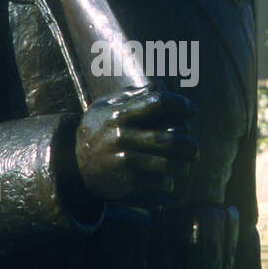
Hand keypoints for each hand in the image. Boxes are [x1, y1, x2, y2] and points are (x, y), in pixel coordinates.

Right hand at [73, 86, 197, 202]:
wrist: (73, 166)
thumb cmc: (97, 131)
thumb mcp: (105, 107)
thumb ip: (131, 95)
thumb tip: (160, 85)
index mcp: (119, 114)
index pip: (159, 102)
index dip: (181, 105)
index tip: (192, 110)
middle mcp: (121, 136)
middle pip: (171, 137)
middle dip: (190, 143)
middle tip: (194, 146)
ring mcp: (124, 160)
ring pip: (169, 164)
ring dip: (184, 165)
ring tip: (187, 165)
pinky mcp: (126, 182)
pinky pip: (160, 183)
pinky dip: (170, 183)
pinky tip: (170, 181)